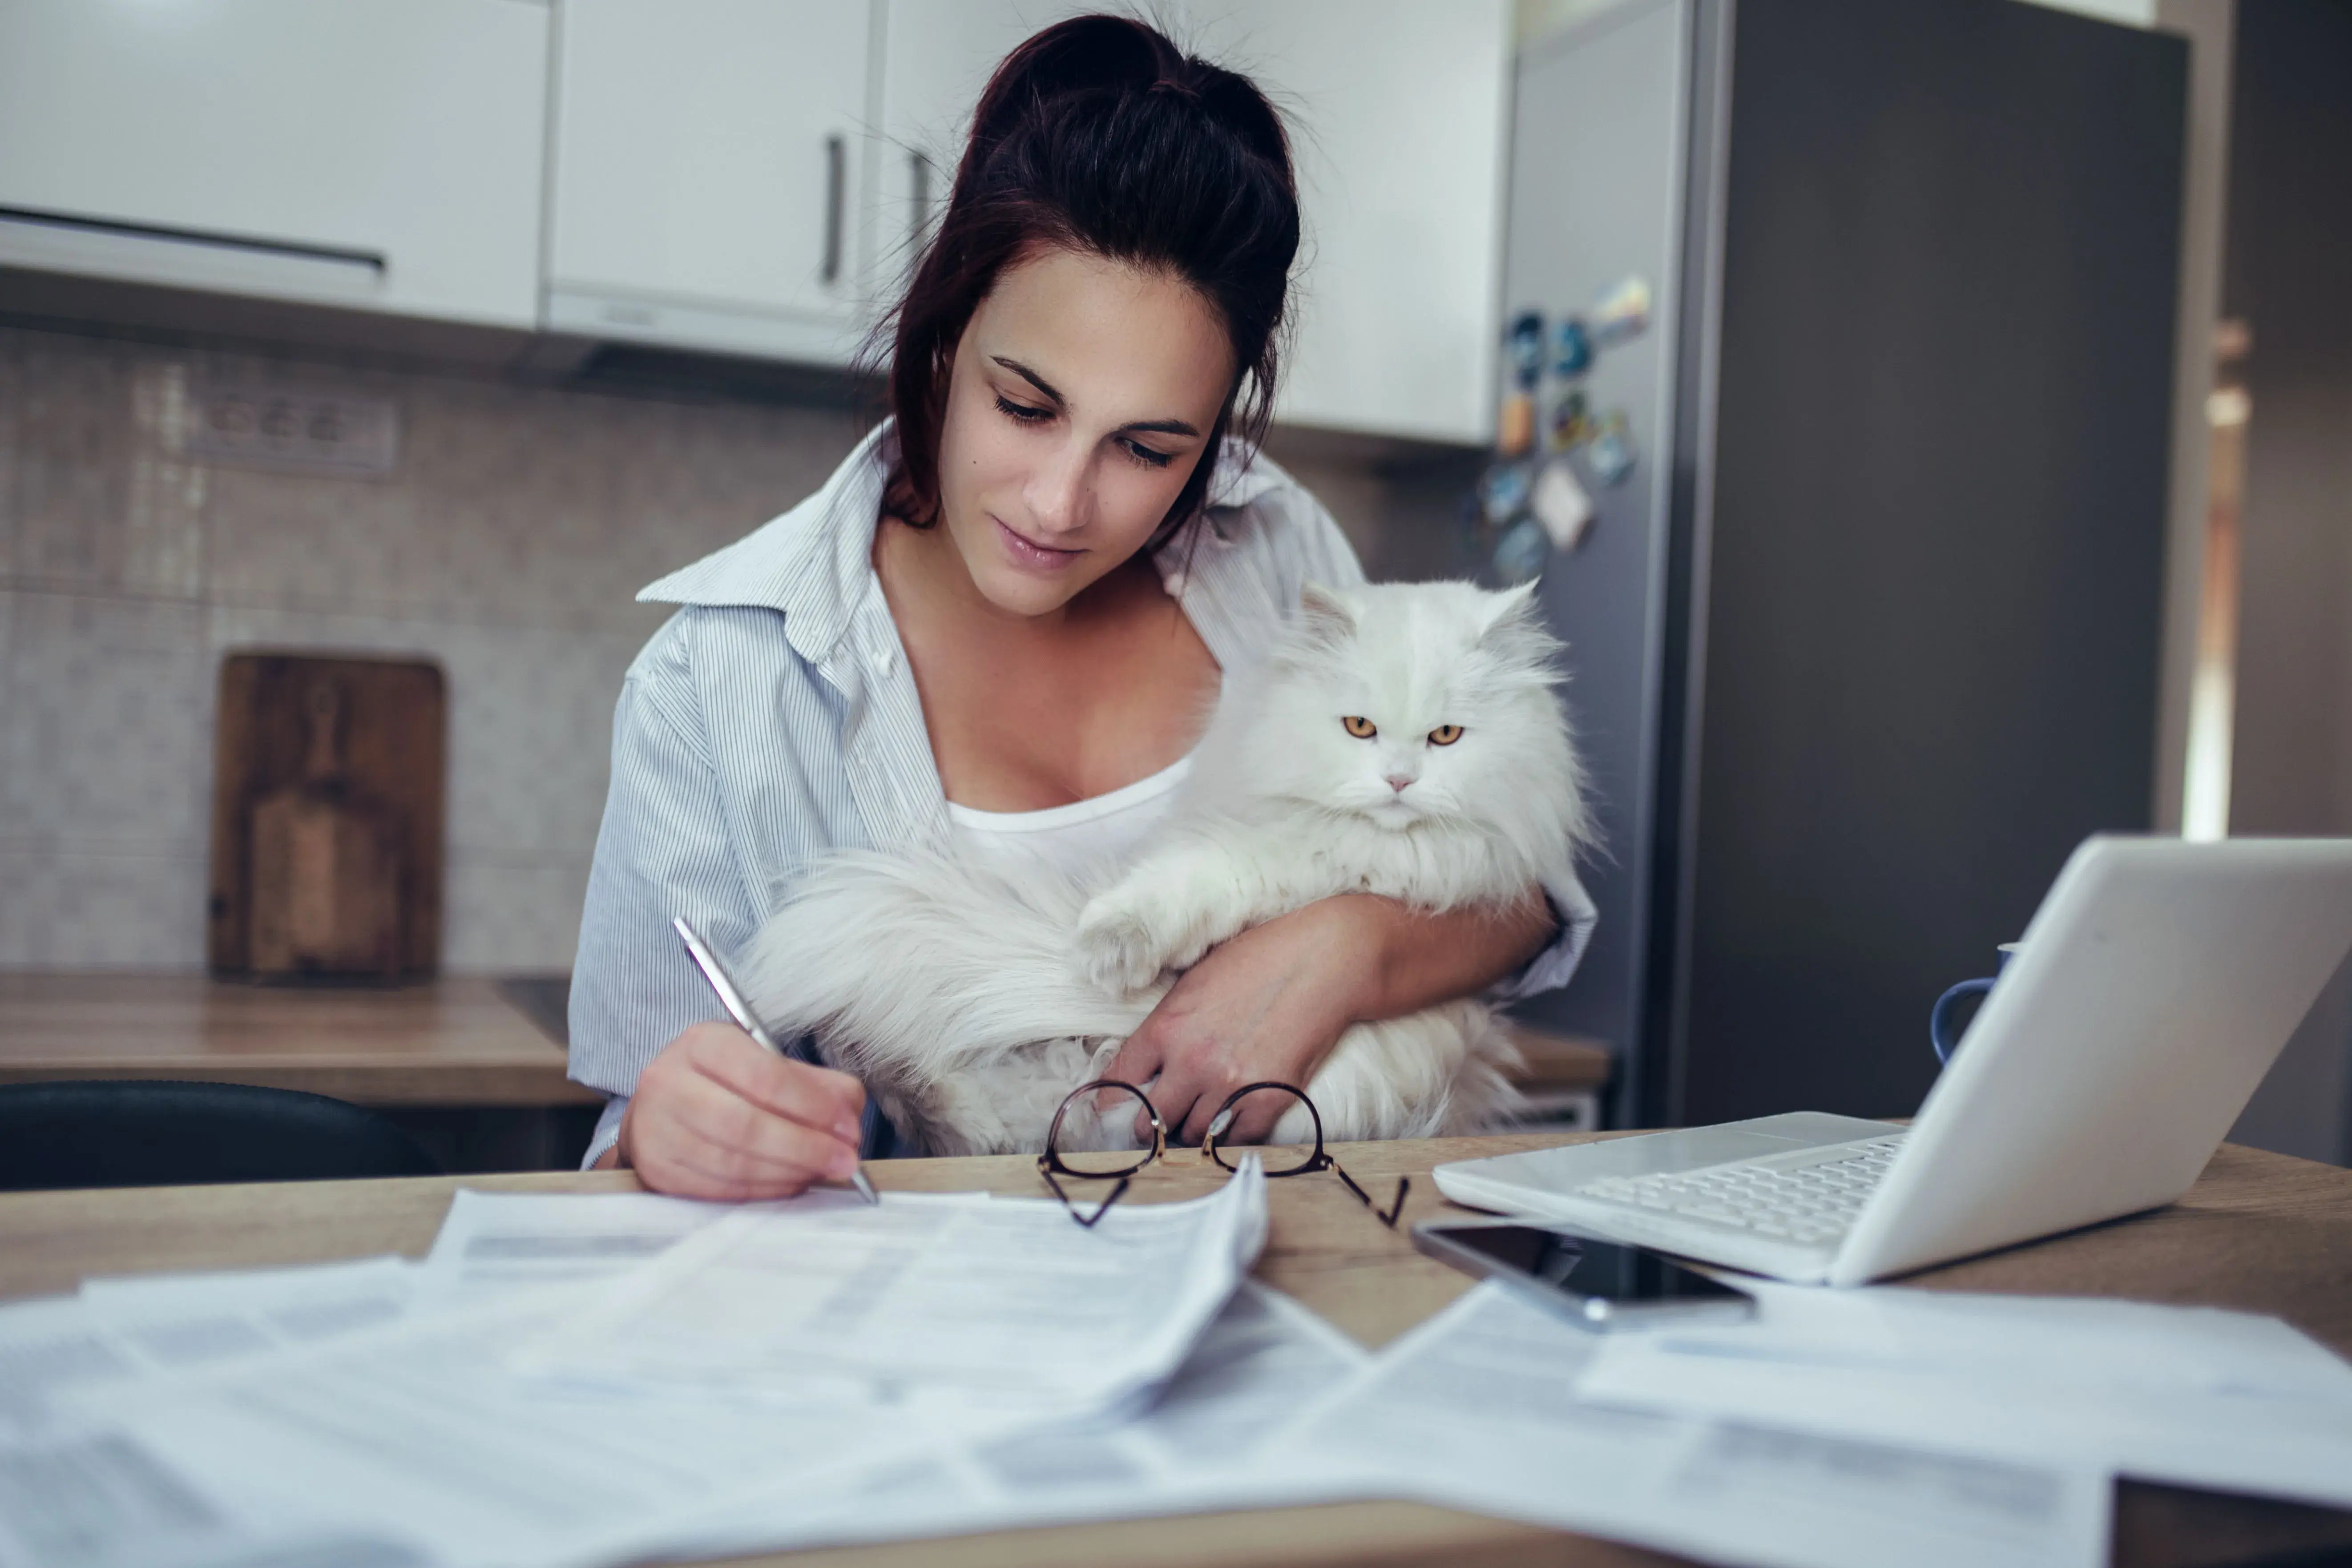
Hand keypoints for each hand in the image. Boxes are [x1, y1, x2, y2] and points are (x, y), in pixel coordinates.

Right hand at [613, 1022, 867, 1200]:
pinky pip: (719, 1189)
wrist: (661, 1108)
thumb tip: (848, 1113)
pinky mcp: (656, 1169)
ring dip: (789, 1172)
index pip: (763, 1075)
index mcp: (703, 1042)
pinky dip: (764, 1190)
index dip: (812, 1105)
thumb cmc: (723, 1081)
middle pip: (745, 1124)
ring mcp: (656, 1128)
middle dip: (805, 1147)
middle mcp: (669, 1081)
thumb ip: (813, 1082)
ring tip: (822, 1171)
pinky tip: (790, 1183)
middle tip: (846, 1160)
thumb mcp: (765, 1062)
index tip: (848, 1126)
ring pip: (732, 1162)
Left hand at [1101, 897, 1374, 1145]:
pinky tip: (1232, 1122)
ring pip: (1192, 1135)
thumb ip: (1166, 1023)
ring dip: (1192, 1131)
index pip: (1117, 1084)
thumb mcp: (1194, 981)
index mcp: (1165, 1028)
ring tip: (1197, 1120)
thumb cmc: (1258, 960)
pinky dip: (1231, 1136)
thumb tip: (1145, 1060)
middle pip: (1149, 1123)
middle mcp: (1191, 1062)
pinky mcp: (1268, 1100)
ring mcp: (1230, 1085)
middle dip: (1150, 1126)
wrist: (1323, 962)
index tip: (1114, 1111)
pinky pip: (1236, 1140)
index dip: (1111, 1103)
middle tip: (1157, 1124)